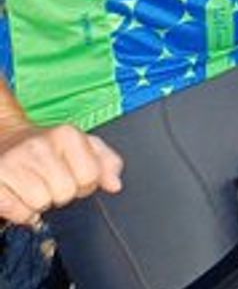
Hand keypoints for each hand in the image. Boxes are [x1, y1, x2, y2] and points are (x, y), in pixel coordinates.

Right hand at [0, 122, 122, 226]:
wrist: (5, 139)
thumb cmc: (49, 148)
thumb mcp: (84, 146)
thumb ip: (107, 163)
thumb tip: (115, 185)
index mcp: (66, 135)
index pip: (91, 176)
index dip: (85, 183)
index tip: (73, 175)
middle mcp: (38, 145)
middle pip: (65, 193)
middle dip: (61, 193)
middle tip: (49, 181)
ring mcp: (12, 162)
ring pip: (41, 204)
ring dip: (39, 203)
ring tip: (33, 187)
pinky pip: (19, 213)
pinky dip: (21, 213)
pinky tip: (19, 197)